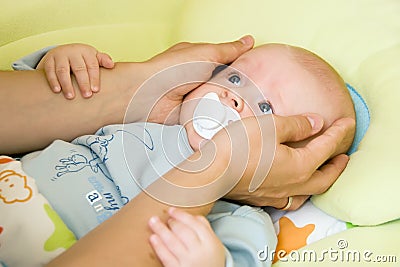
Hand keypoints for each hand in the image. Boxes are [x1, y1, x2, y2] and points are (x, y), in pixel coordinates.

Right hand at [36, 43, 114, 98]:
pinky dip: (53, 81)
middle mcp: (73, 52)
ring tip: (71, 96)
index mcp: (86, 52)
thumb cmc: (83, 59)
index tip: (95, 90)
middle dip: (83, 83)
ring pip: (63, 70)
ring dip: (67, 84)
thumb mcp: (94, 58)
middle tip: (87, 96)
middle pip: (79, 68)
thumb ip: (103, 60)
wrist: (63, 52)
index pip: (92, 65)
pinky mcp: (49, 60)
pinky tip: (57, 90)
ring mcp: (60, 56)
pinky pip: (50, 71)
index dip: (94, 78)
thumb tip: (112, 65)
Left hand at [124, 35, 253, 123]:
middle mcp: (198, 78)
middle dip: (236, 89)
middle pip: (226, 84)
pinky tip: (223, 117)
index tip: (256, 75)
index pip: (228, 63)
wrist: (150, 97)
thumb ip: (228, 50)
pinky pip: (209, 116)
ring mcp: (195, 95)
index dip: (241, 68)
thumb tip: (247, 41)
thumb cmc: (170, 71)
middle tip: (248, 94)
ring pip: (220, 101)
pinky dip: (215, 117)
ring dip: (226, 104)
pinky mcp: (192, 112)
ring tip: (239, 107)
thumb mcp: (206, 54)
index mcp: (202, 60)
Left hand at [149, 208, 224, 266]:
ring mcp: (188, 262)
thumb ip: (204, 227)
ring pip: (173, 242)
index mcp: (210, 242)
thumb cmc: (209, 259)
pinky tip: (153, 238)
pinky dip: (159, 246)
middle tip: (164, 218)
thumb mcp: (213, 243)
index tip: (171, 210)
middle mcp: (199, 252)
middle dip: (172, 223)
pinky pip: (166, 257)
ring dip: (161, 230)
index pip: (195, 224)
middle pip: (183, 232)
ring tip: (153, 222)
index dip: (181, 215)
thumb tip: (191, 214)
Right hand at [224, 114, 354, 209]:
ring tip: (322, 171)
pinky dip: (301, 191)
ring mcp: (278, 194)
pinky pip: (292, 199)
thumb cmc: (239, 148)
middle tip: (344, 155)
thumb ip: (296, 125)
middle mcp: (294, 184)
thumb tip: (316, 124)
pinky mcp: (263, 198)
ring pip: (310, 192)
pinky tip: (293, 187)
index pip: (327, 147)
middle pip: (326, 177)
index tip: (348, 123)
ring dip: (321, 180)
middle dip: (338, 165)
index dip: (339, 133)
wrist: (211, 174)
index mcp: (300, 166)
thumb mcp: (270, 126)